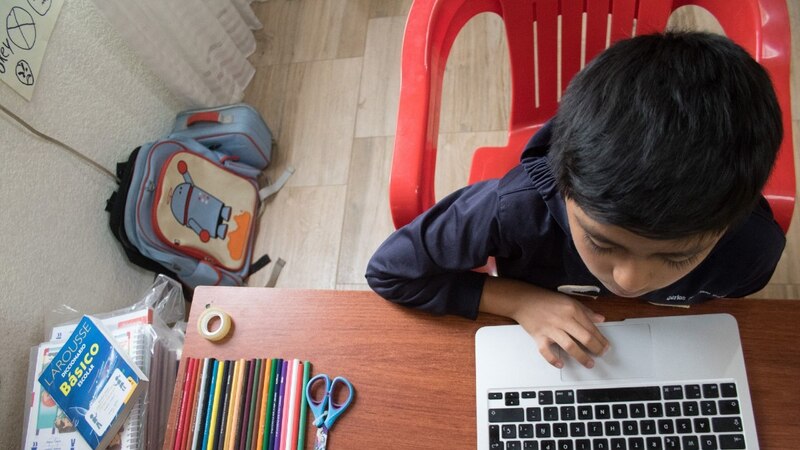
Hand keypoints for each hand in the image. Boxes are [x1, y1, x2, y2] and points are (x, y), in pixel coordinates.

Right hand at [480, 278, 608, 368]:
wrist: (523, 299)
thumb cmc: (545, 300)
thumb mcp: (568, 300)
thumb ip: (585, 311)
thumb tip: (600, 319)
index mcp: (572, 310)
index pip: (591, 327)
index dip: (601, 339)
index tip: (606, 346)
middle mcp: (563, 320)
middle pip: (584, 338)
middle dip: (596, 349)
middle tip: (601, 355)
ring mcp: (550, 329)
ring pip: (570, 346)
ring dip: (581, 357)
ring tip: (589, 364)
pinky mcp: (538, 336)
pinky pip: (546, 351)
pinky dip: (553, 359)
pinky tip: (561, 364)